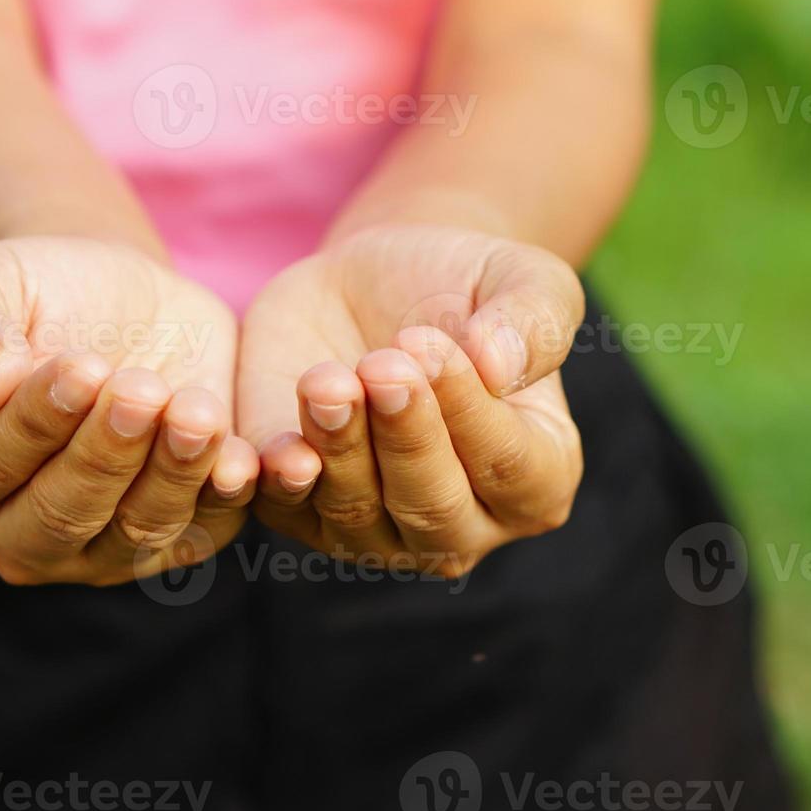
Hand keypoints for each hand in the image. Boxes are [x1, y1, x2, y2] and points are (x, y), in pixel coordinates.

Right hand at [0, 237, 256, 585]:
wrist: (115, 301)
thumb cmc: (29, 295)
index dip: (34, 421)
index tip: (80, 368)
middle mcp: (11, 532)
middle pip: (60, 514)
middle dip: (106, 452)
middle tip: (141, 388)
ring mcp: (95, 549)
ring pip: (135, 531)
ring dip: (171, 473)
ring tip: (195, 408)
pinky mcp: (171, 537)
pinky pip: (202, 532)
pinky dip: (223, 498)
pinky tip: (241, 457)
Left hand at [236, 224, 584, 576]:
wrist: (370, 284)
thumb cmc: (463, 288)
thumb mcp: (521, 280)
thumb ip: (531, 323)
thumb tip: (498, 367)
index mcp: (537, 477)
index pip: (509, 467)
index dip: (469, 412)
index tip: (431, 347)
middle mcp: (462, 525)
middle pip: (432, 507)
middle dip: (404, 438)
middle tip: (380, 367)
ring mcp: (375, 531)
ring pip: (355, 514)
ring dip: (339, 450)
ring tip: (326, 381)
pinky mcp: (297, 510)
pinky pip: (282, 511)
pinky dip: (274, 484)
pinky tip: (273, 450)